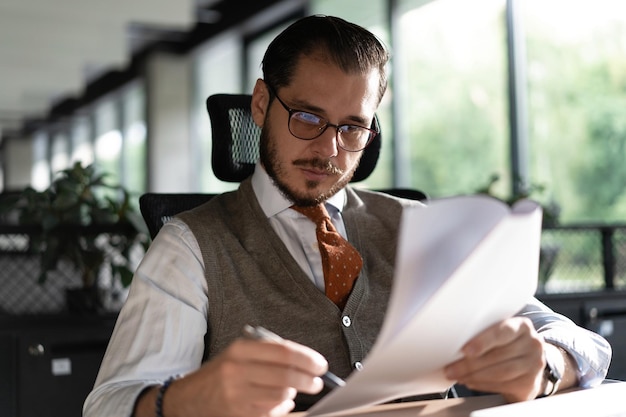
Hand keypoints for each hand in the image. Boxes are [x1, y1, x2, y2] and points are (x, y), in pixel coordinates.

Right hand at [135, 337, 327, 416]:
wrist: (189, 398)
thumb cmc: (221, 373)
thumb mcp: (239, 354)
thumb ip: (268, 353)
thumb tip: (305, 361)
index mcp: (240, 350)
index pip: (283, 351)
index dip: (307, 358)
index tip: (320, 364)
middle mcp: (237, 371)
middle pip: (286, 375)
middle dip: (309, 379)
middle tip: (317, 381)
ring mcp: (237, 395)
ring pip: (281, 395)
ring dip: (295, 393)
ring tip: (297, 390)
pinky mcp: (239, 414)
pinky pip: (272, 411)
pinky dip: (282, 406)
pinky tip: (281, 401)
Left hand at [444, 317, 545, 401]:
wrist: (526, 367)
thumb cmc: (505, 347)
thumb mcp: (499, 336)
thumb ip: (484, 335)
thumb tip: (454, 344)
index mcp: (521, 326)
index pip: (502, 332)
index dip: (482, 341)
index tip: (465, 351)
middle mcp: (532, 343)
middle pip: (498, 355)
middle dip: (470, 364)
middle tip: (451, 369)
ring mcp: (534, 364)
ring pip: (500, 372)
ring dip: (475, 376)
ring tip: (459, 376)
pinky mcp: (531, 383)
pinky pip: (503, 385)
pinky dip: (483, 385)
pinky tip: (471, 382)